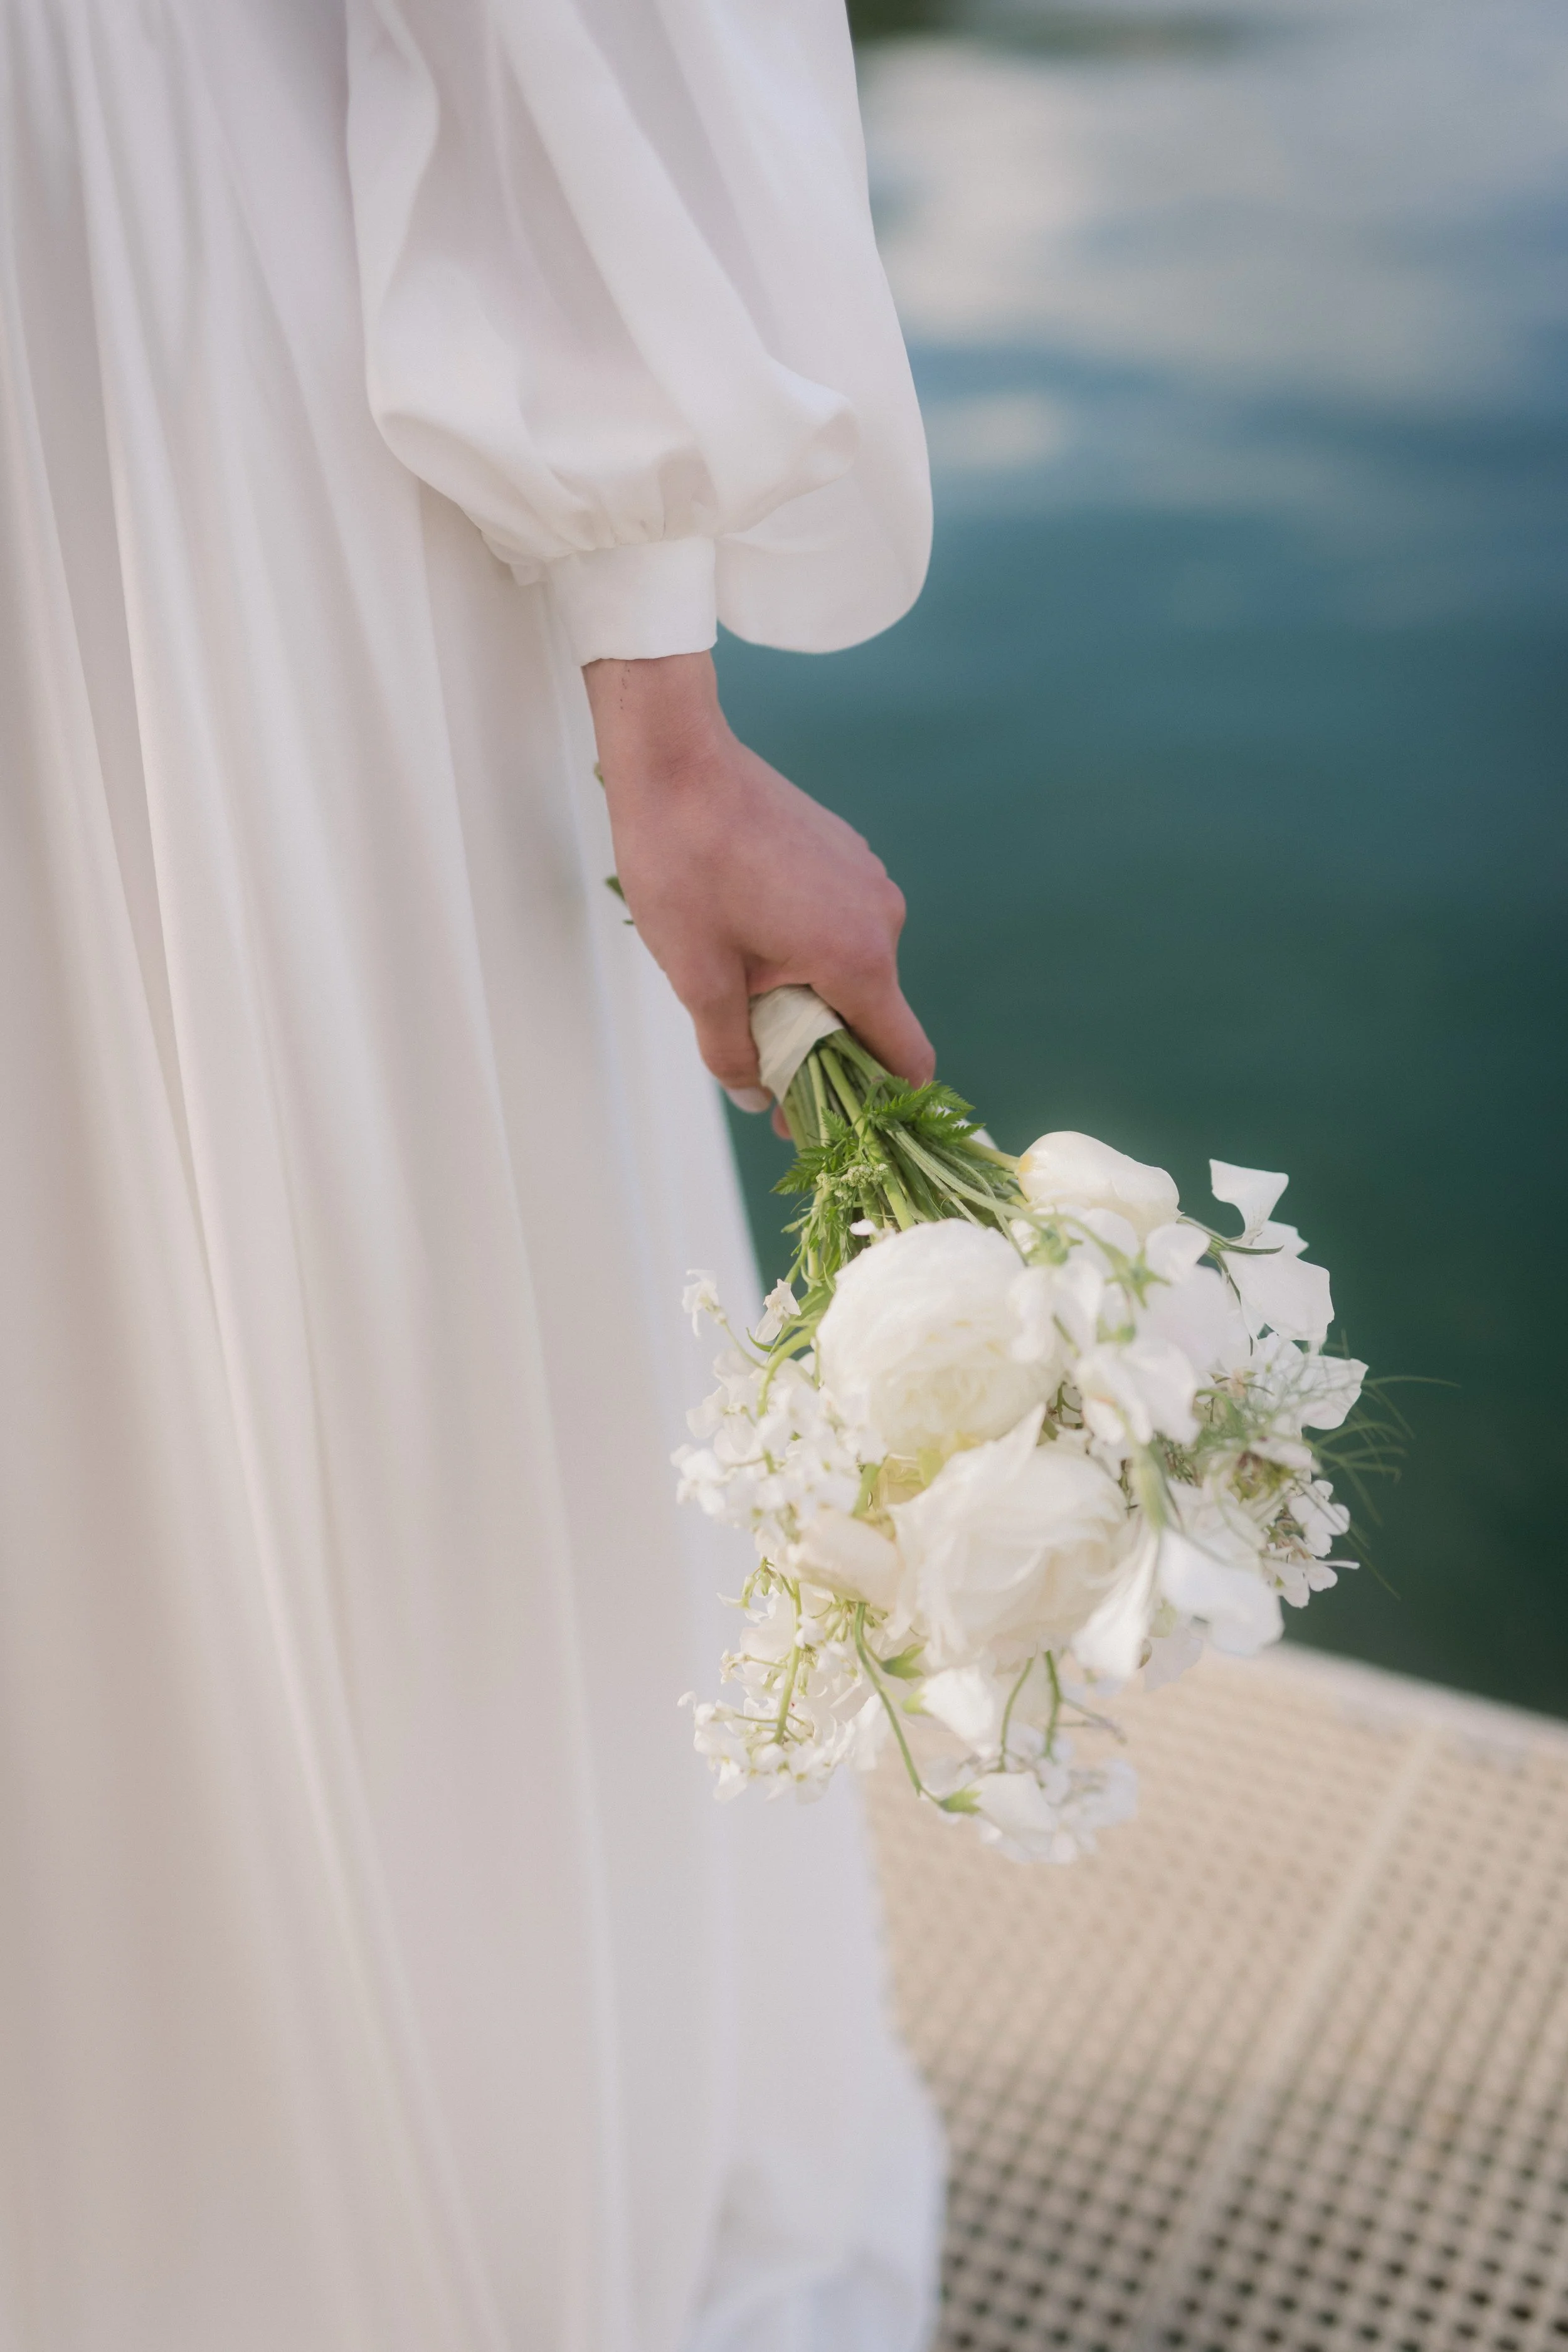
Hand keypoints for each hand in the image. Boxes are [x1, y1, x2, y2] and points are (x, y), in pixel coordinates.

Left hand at [585, 652, 933, 1123]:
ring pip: (852, 968)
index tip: (834, 1123)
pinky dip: (806, 950)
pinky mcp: (847, 853)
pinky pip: (838, 924)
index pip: (907, 1056)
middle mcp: (882, 918)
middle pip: (874, 1015)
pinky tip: (748, 937)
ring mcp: (868, 879)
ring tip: (740, 988)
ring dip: (810, 996)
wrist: (675, 759)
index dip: (879, 1103)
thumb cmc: (684, 867)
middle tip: (761, 1066)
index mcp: (858, 958)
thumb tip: (755, 1097)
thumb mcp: (699, 978)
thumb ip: (731, 1051)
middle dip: (826, 1051)